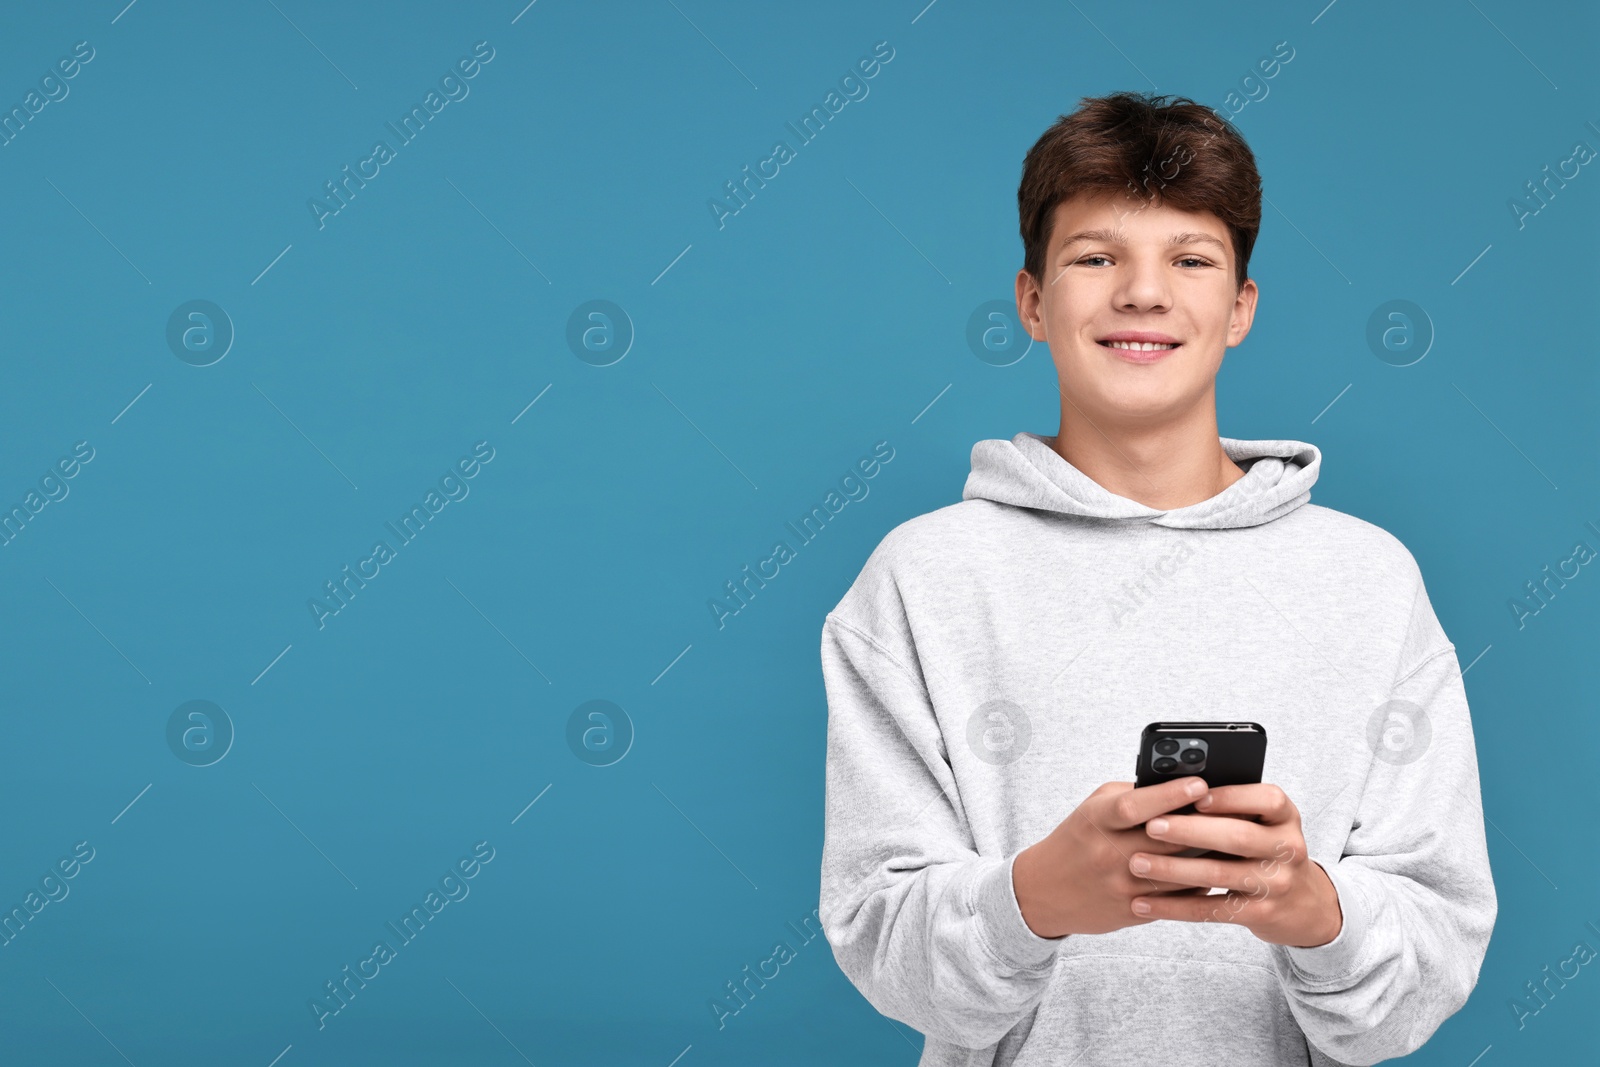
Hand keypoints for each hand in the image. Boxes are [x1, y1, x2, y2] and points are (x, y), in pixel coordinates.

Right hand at [1013, 776, 1219, 938]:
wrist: (1044, 890)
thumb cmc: (1079, 838)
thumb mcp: (1094, 808)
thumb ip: (1132, 796)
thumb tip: (1181, 786)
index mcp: (1096, 820)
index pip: (1136, 805)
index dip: (1170, 794)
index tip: (1200, 784)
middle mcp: (1107, 854)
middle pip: (1166, 839)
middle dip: (1203, 824)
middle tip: (1237, 810)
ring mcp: (1120, 885)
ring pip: (1178, 872)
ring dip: (1209, 857)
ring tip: (1237, 841)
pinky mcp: (1132, 911)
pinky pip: (1177, 898)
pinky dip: (1200, 883)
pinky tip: (1218, 870)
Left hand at [1126, 782, 1342, 947]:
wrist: (1302, 904)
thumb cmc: (1263, 848)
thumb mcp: (1262, 822)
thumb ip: (1230, 805)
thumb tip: (1172, 788)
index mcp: (1285, 816)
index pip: (1267, 799)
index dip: (1230, 797)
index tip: (1195, 795)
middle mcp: (1288, 848)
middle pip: (1237, 837)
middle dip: (1190, 831)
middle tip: (1151, 826)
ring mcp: (1276, 884)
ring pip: (1219, 875)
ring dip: (1173, 869)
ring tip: (1137, 863)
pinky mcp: (1260, 914)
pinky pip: (1212, 910)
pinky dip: (1174, 906)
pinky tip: (1143, 903)